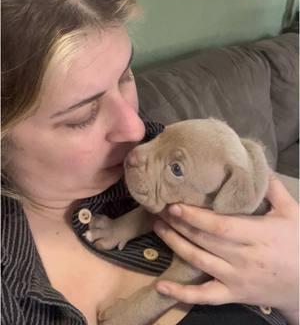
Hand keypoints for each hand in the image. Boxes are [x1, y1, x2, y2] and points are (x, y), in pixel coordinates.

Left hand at [154, 173, 298, 323]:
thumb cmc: (299, 243)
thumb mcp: (292, 212)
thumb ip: (272, 189)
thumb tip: (256, 165)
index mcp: (258, 235)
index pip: (219, 226)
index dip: (194, 216)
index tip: (174, 204)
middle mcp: (243, 258)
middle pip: (203, 240)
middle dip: (178, 224)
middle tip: (159, 208)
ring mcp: (236, 278)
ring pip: (198, 261)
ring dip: (175, 244)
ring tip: (158, 227)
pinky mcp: (233, 294)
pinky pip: (205, 297)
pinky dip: (182, 294)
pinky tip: (161, 286)